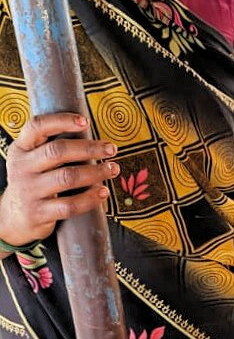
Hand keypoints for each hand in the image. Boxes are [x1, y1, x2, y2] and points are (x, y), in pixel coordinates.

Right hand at [0, 113, 118, 246]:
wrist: (16, 217)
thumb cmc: (34, 182)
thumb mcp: (33, 161)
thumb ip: (53, 148)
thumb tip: (94, 138)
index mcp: (21, 149)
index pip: (37, 127)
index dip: (61, 121)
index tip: (85, 121)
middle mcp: (22, 167)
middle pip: (58, 151)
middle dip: (89, 148)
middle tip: (111, 149)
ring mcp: (29, 191)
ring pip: (67, 177)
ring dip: (96, 172)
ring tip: (113, 169)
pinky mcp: (39, 212)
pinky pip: (70, 205)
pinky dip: (90, 198)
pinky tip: (104, 192)